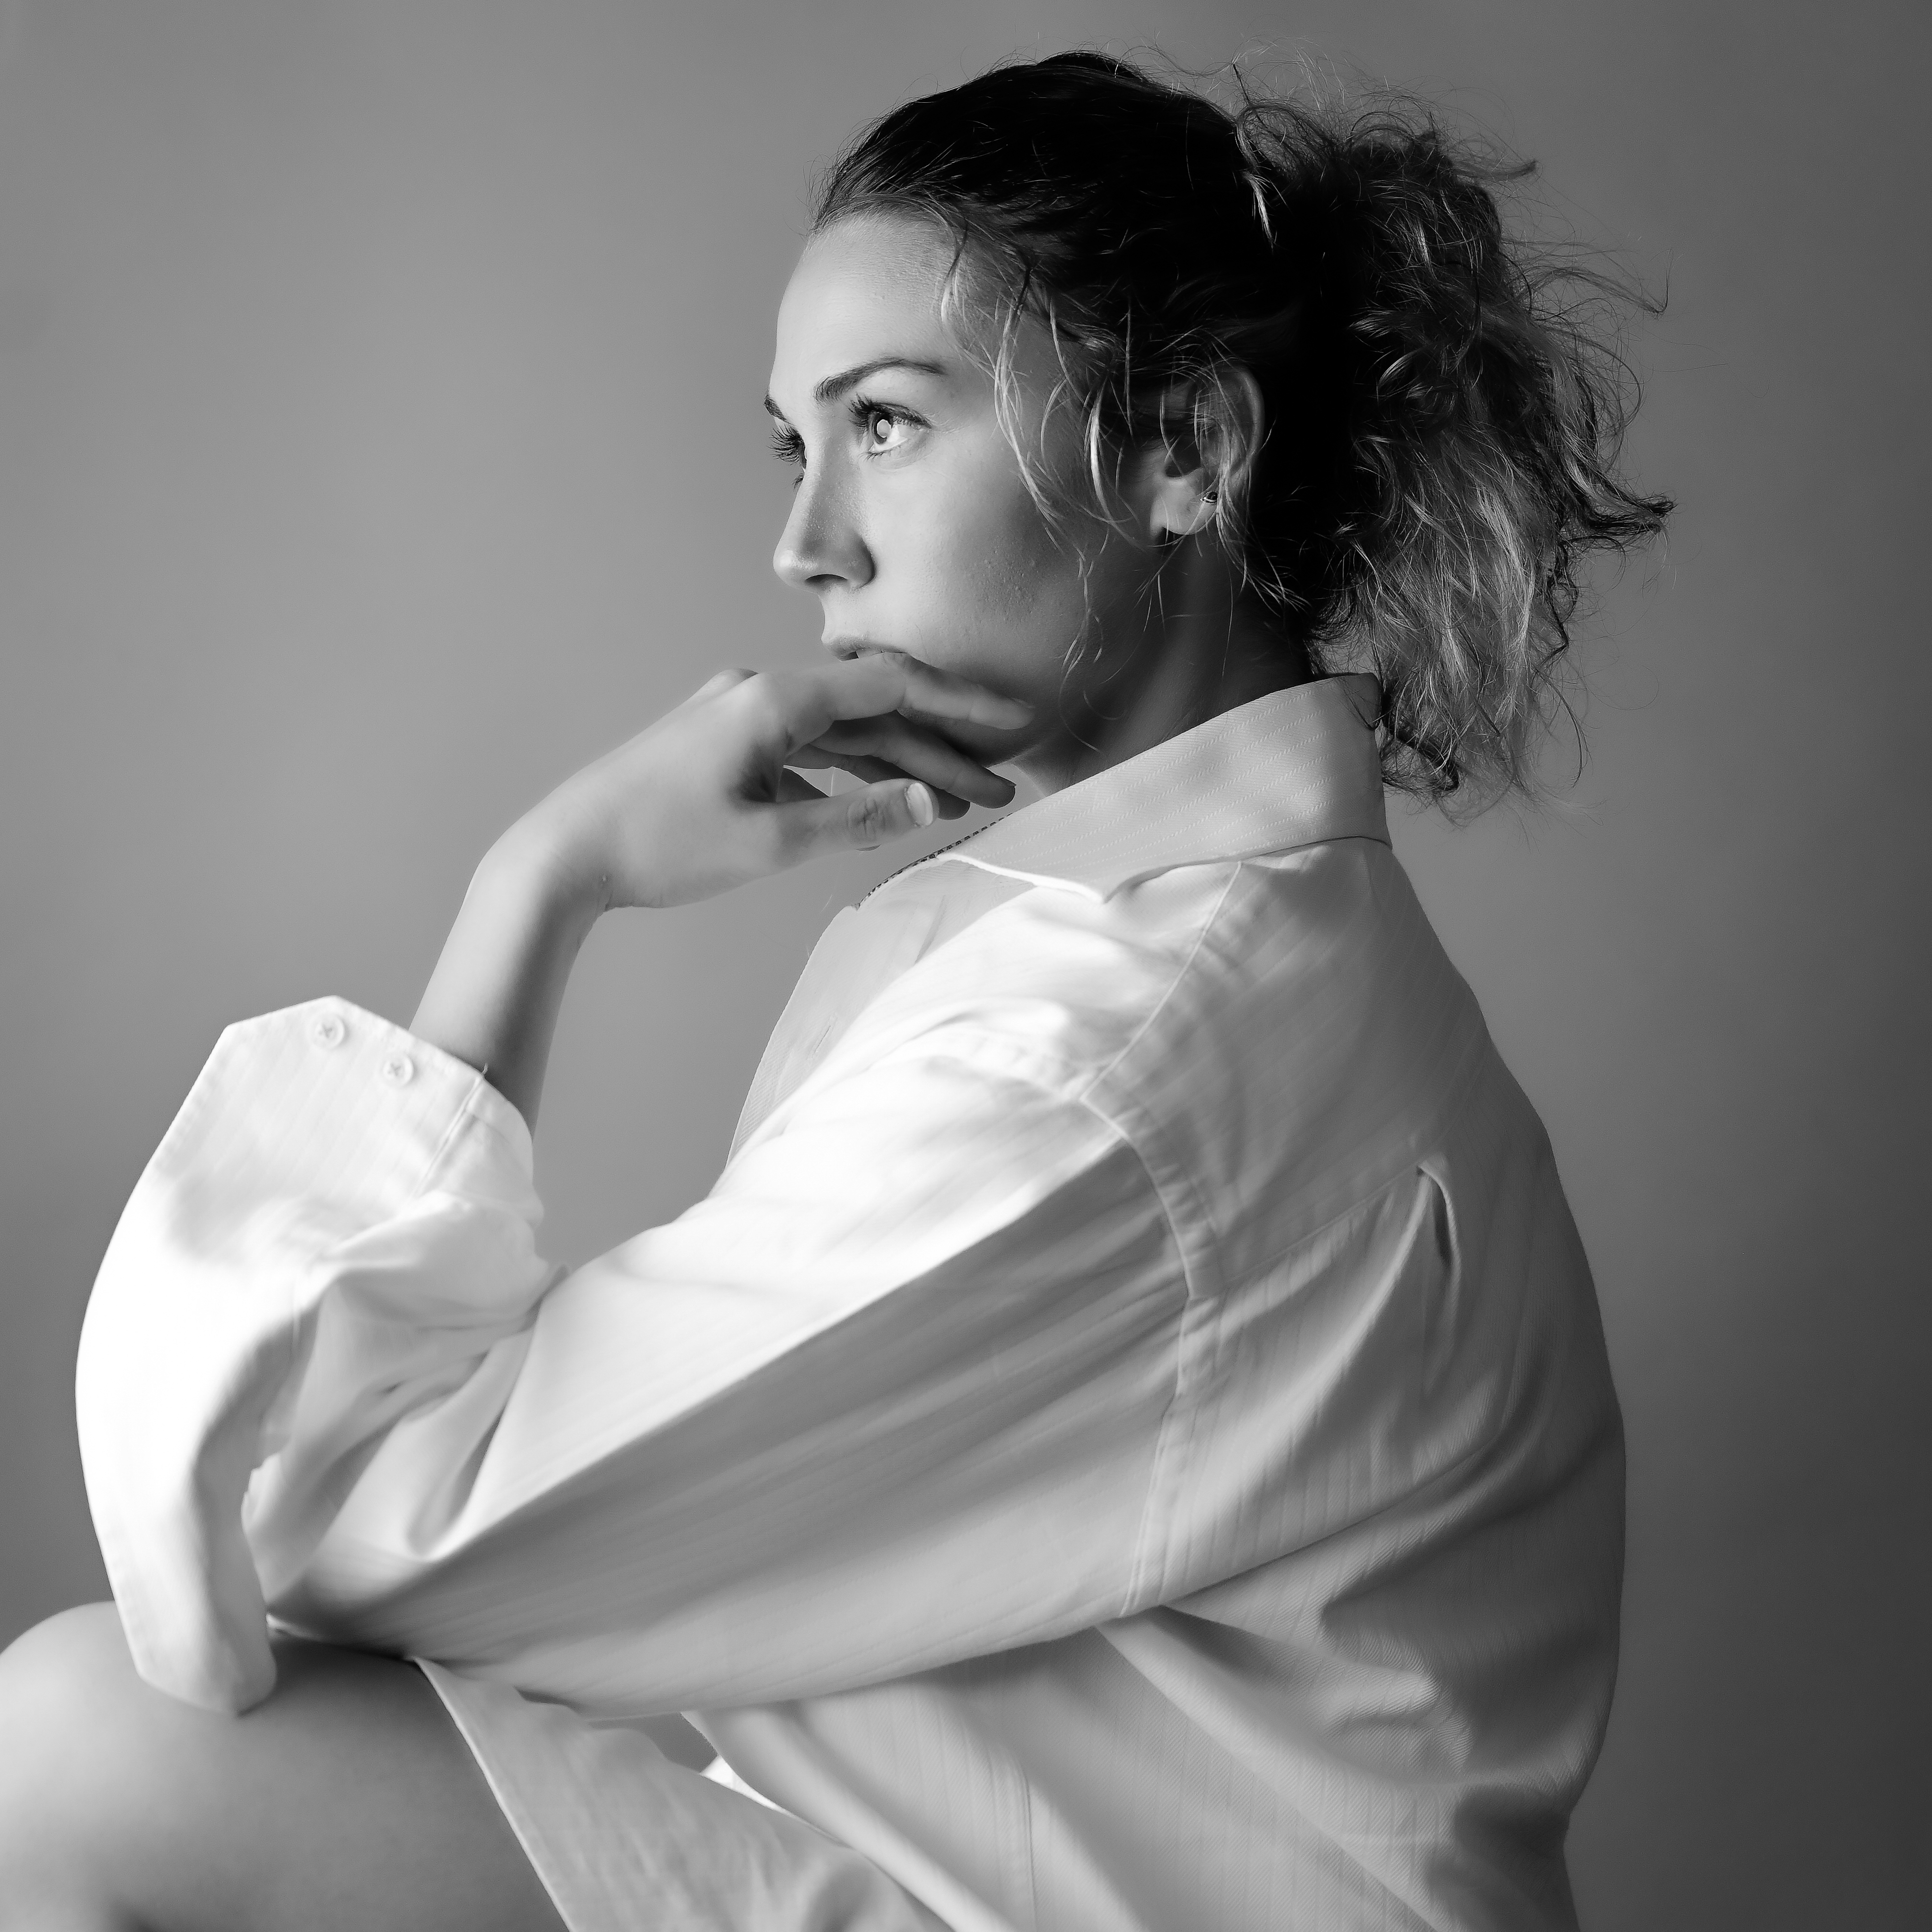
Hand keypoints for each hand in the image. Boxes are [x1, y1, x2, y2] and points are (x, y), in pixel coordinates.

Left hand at [511, 653, 1031, 910]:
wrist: (562, 854)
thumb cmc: (659, 846)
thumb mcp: (771, 841)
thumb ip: (857, 819)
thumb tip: (931, 802)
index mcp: (773, 700)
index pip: (891, 689)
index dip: (959, 709)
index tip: (1011, 726)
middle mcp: (758, 692)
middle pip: (873, 712)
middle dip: (941, 749)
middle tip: (1000, 786)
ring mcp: (738, 716)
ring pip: (842, 734)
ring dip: (899, 765)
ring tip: (956, 803)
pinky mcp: (724, 745)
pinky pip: (806, 750)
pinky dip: (850, 775)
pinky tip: (882, 805)